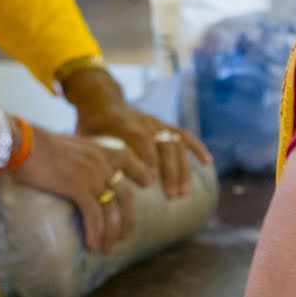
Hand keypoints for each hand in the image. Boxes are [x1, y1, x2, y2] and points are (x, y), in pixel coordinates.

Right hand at [12, 128, 148, 252]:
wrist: (20, 141)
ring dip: (112, 233)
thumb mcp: (69, 146)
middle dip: (127, 219)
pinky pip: (94, 216)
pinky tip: (92, 246)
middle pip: (126, 195)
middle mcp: (102, 162)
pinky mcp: (79, 187)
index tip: (147, 183)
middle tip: (125, 235)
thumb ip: (81, 158)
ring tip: (107, 248)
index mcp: (101, 149)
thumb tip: (76, 172)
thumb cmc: (36, 144)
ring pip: (112, 211)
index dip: (141, 172)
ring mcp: (93, 175)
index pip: (129, 159)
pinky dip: (95, 233)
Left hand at [65, 68, 212, 199]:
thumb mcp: (86, 139)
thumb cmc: (92, 127)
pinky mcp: (165, 126)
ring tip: (184, 191)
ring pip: (176, 144)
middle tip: (172, 195)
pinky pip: (185, 136)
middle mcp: (144, 122)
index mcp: (122, 123)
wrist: (101, 101)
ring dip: (183, 169)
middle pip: (163, 145)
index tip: (151, 182)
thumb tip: (96, 187)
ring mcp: (157, 123)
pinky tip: (208, 163)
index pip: (140, 140)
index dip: (148, 160)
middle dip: (170, 171)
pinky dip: (197, 148)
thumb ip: (95, 156)